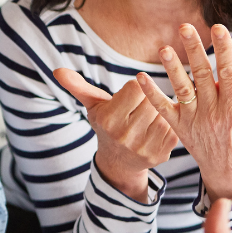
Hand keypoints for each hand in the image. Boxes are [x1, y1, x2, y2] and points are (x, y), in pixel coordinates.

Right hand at [53, 68, 177, 202]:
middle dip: (147, 100)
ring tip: (146, 119)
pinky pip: (173, 126)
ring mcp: (144, 147)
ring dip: (158, 112)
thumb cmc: (106, 125)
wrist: (118, 161)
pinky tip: (155, 129)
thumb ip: (78, 87)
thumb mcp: (93, 106)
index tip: (128, 97)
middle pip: (151, 99)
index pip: (136, 87)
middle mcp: (125, 136)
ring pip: (163, 112)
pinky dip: (167, 124)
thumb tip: (58, 71)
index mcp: (109, 120)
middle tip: (138, 110)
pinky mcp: (161, 154)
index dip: (134, 88)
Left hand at [136, 24, 231, 199]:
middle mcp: (212, 111)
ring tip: (162, 48)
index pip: (229, 73)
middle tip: (184, 27)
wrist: (228, 173)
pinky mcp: (179, 127)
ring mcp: (194, 119)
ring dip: (171, 69)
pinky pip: (162, 109)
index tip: (219, 28)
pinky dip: (150, 94)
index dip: (225, 50)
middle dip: (194, 51)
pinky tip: (139, 77)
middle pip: (202, 76)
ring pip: (181, 90)